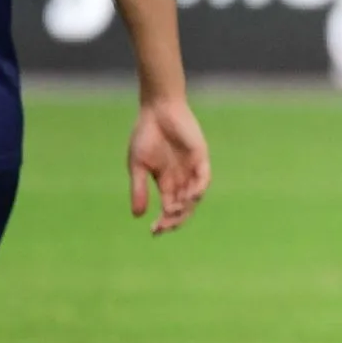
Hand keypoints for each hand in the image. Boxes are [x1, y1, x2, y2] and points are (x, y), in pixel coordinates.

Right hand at [128, 97, 210, 235]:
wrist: (157, 111)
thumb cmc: (146, 135)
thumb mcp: (138, 166)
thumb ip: (139, 189)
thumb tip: (137, 215)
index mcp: (166, 182)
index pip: (169, 208)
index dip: (163, 221)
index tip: (154, 231)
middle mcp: (181, 179)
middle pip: (183, 207)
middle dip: (175, 219)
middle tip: (165, 227)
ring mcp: (192, 169)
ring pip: (194, 196)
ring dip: (185, 207)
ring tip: (173, 213)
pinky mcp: (201, 158)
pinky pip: (203, 178)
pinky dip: (198, 189)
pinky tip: (190, 197)